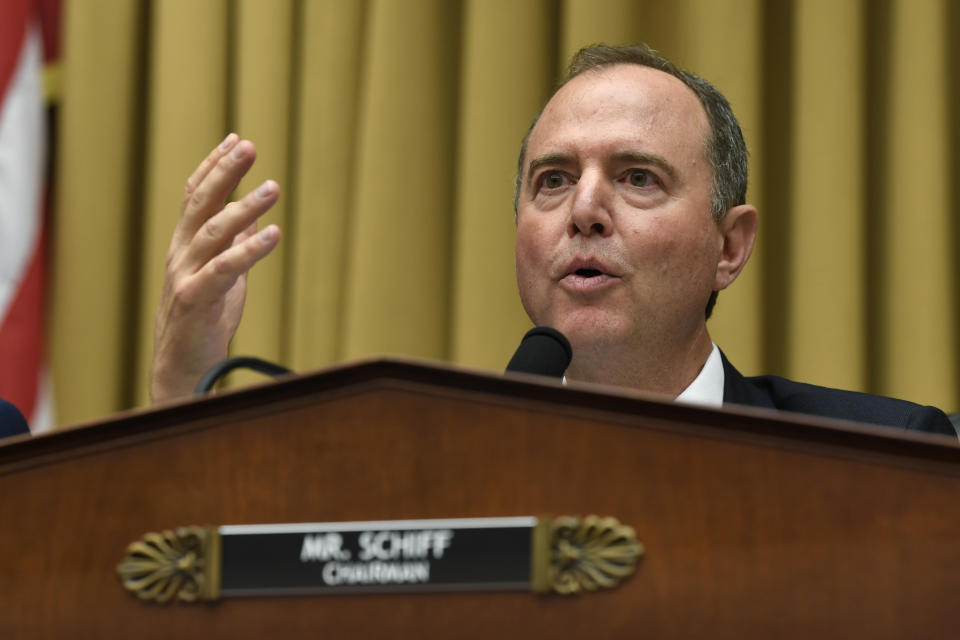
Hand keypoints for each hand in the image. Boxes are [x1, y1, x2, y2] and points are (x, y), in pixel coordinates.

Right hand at [150, 134, 280, 402]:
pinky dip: (248, 250)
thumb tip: (254, 216)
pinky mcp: (195, 301)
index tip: (236, 139)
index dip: (214, 166)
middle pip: (200, 203)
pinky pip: (223, 270)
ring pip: (212, 232)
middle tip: (250, 146)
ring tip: (273, 187)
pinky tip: (273, 234)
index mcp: (185, 245)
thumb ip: (235, 246)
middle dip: (224, 172)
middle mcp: (180, 254)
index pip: (195, 195)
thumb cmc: (205, 322)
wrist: (184, 370)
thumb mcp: (225, 277)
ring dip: (244, 207)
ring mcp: (185, 276)